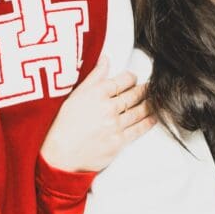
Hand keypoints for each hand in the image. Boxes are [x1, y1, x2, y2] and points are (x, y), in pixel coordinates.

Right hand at [40, 55, 154, 172]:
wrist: (60, 154)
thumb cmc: (64, 124)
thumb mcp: (75, 95)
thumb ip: (94, 77)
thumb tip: (105, 60)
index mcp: (97, 93)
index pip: (123, 80)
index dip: (131, 78)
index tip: (134, 78)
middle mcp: (108, 107)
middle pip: (134, 95)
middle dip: (144, 90)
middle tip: (149, 88)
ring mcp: (115, 125)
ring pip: (139, 111)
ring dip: (149, 104)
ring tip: (154, 100)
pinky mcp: (119, 142)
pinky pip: (139, 129)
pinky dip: (148, 122)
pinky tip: (153, 118)